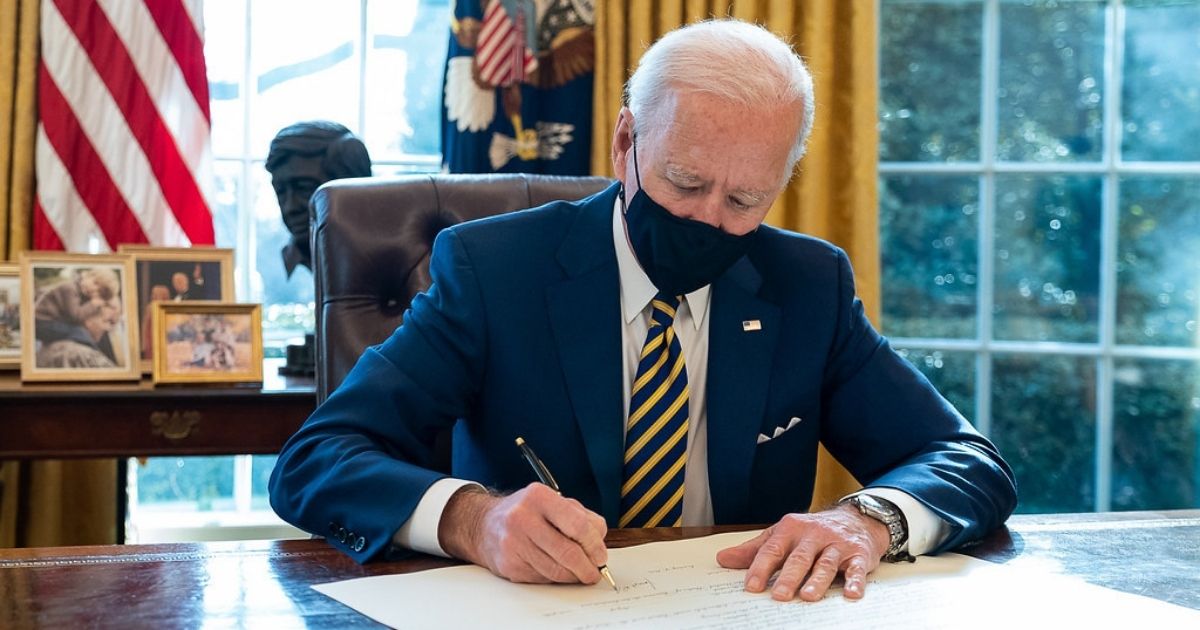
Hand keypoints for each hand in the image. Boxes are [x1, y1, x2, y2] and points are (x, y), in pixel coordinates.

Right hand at [438, 483, 608, 584]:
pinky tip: (558, 571)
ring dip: (574, 576)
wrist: (485, 525)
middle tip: (595, 572)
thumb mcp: (553, 502)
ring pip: (556, 570)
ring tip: (580, 573)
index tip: (601, 555)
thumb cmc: (526, 513)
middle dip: (587, 567)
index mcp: (539, 497)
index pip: (577, 525)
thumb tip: (600, 542)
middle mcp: (523, 518)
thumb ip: (581, 517)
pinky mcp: (509, 565)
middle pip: (567, 552)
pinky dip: (556, 578)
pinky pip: (542, 578)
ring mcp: (513, 543)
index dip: (594, 544)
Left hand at [716, 504, 889, 601]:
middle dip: (789, 577)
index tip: (751, 586)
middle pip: (800, 558)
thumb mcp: (782, 535)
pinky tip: (851, 593)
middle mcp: (813, 535)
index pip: (773, 550)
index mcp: (791, 529)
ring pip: (826, 564)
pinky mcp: (858, 555)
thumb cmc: (811, 532)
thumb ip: (754, 549)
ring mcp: (837, 545)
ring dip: (818, 581)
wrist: (854, 518)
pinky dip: (855, 581)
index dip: (761, 568)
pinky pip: (857, 569)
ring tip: (808, 596)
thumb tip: (723, 559)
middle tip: (779, 596)